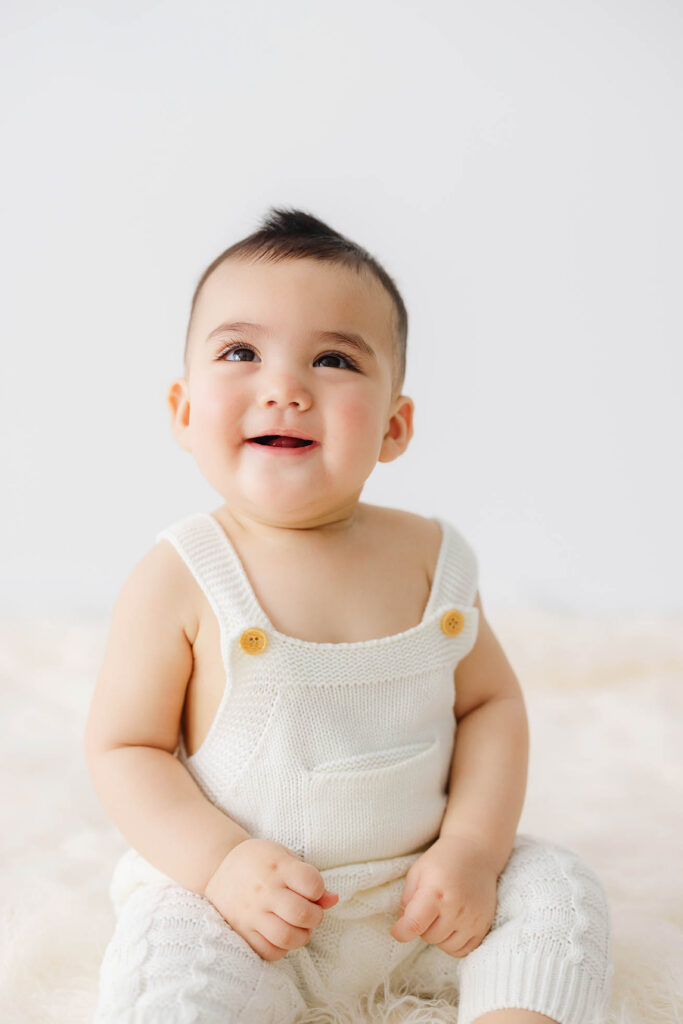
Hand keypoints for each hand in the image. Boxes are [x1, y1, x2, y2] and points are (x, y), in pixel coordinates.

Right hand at [204, 838, 338, 960]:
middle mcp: (265, 891)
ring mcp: (252, 913)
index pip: (311, 883)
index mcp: (278, 868)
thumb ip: (309, 878)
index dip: (319, 889)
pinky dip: (282, 948)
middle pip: (301, 914)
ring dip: (302, 936)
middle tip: (310, 913)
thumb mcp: (285, 857)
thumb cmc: (259, 860)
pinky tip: (281, 935)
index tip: (312, 890)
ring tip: (298, 927)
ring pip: (286, 937)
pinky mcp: (242, 930)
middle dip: (315, 917)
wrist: (219, 867)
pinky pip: (268, 951)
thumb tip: (333, 900)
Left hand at [390, 834, 497, 957]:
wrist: (475, 853)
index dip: (401, 932)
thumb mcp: (417, 872)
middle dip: (423, 927)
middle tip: (427, 909)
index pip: (414, 925)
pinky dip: (454, 943)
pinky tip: (452, 925)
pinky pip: (463, 951)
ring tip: (441, 915)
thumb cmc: (441, 861)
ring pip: (445, 947)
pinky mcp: (484, 926)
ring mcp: (472, 919)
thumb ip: (406, 901)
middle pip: (429, 937)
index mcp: (435, 892)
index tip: (397, 929)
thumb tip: (403, 927)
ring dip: (439, 936)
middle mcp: (456, 908)